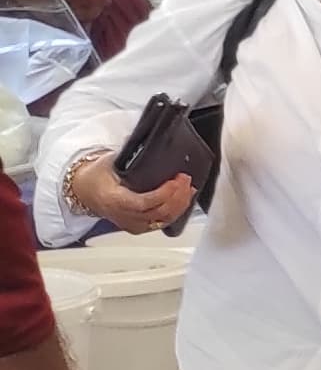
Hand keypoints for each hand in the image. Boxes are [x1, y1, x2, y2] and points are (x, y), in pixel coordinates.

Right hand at [73, 162, 195, 236]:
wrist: (83, 190)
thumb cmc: (95, 176)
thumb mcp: (108, 162)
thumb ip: (129, 154)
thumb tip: (148, 141)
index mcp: (113, 200)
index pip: (143, 203)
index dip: (164, 194)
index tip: (176, 180)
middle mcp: (122, 216)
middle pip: (157, 213)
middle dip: (177, 196)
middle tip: (185, 179)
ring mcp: (131, 224)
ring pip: (163, 220)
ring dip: (180, 204)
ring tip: (188, 187)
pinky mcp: (138, 227)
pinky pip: (161, 223)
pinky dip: (176, 211)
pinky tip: (183, 200)